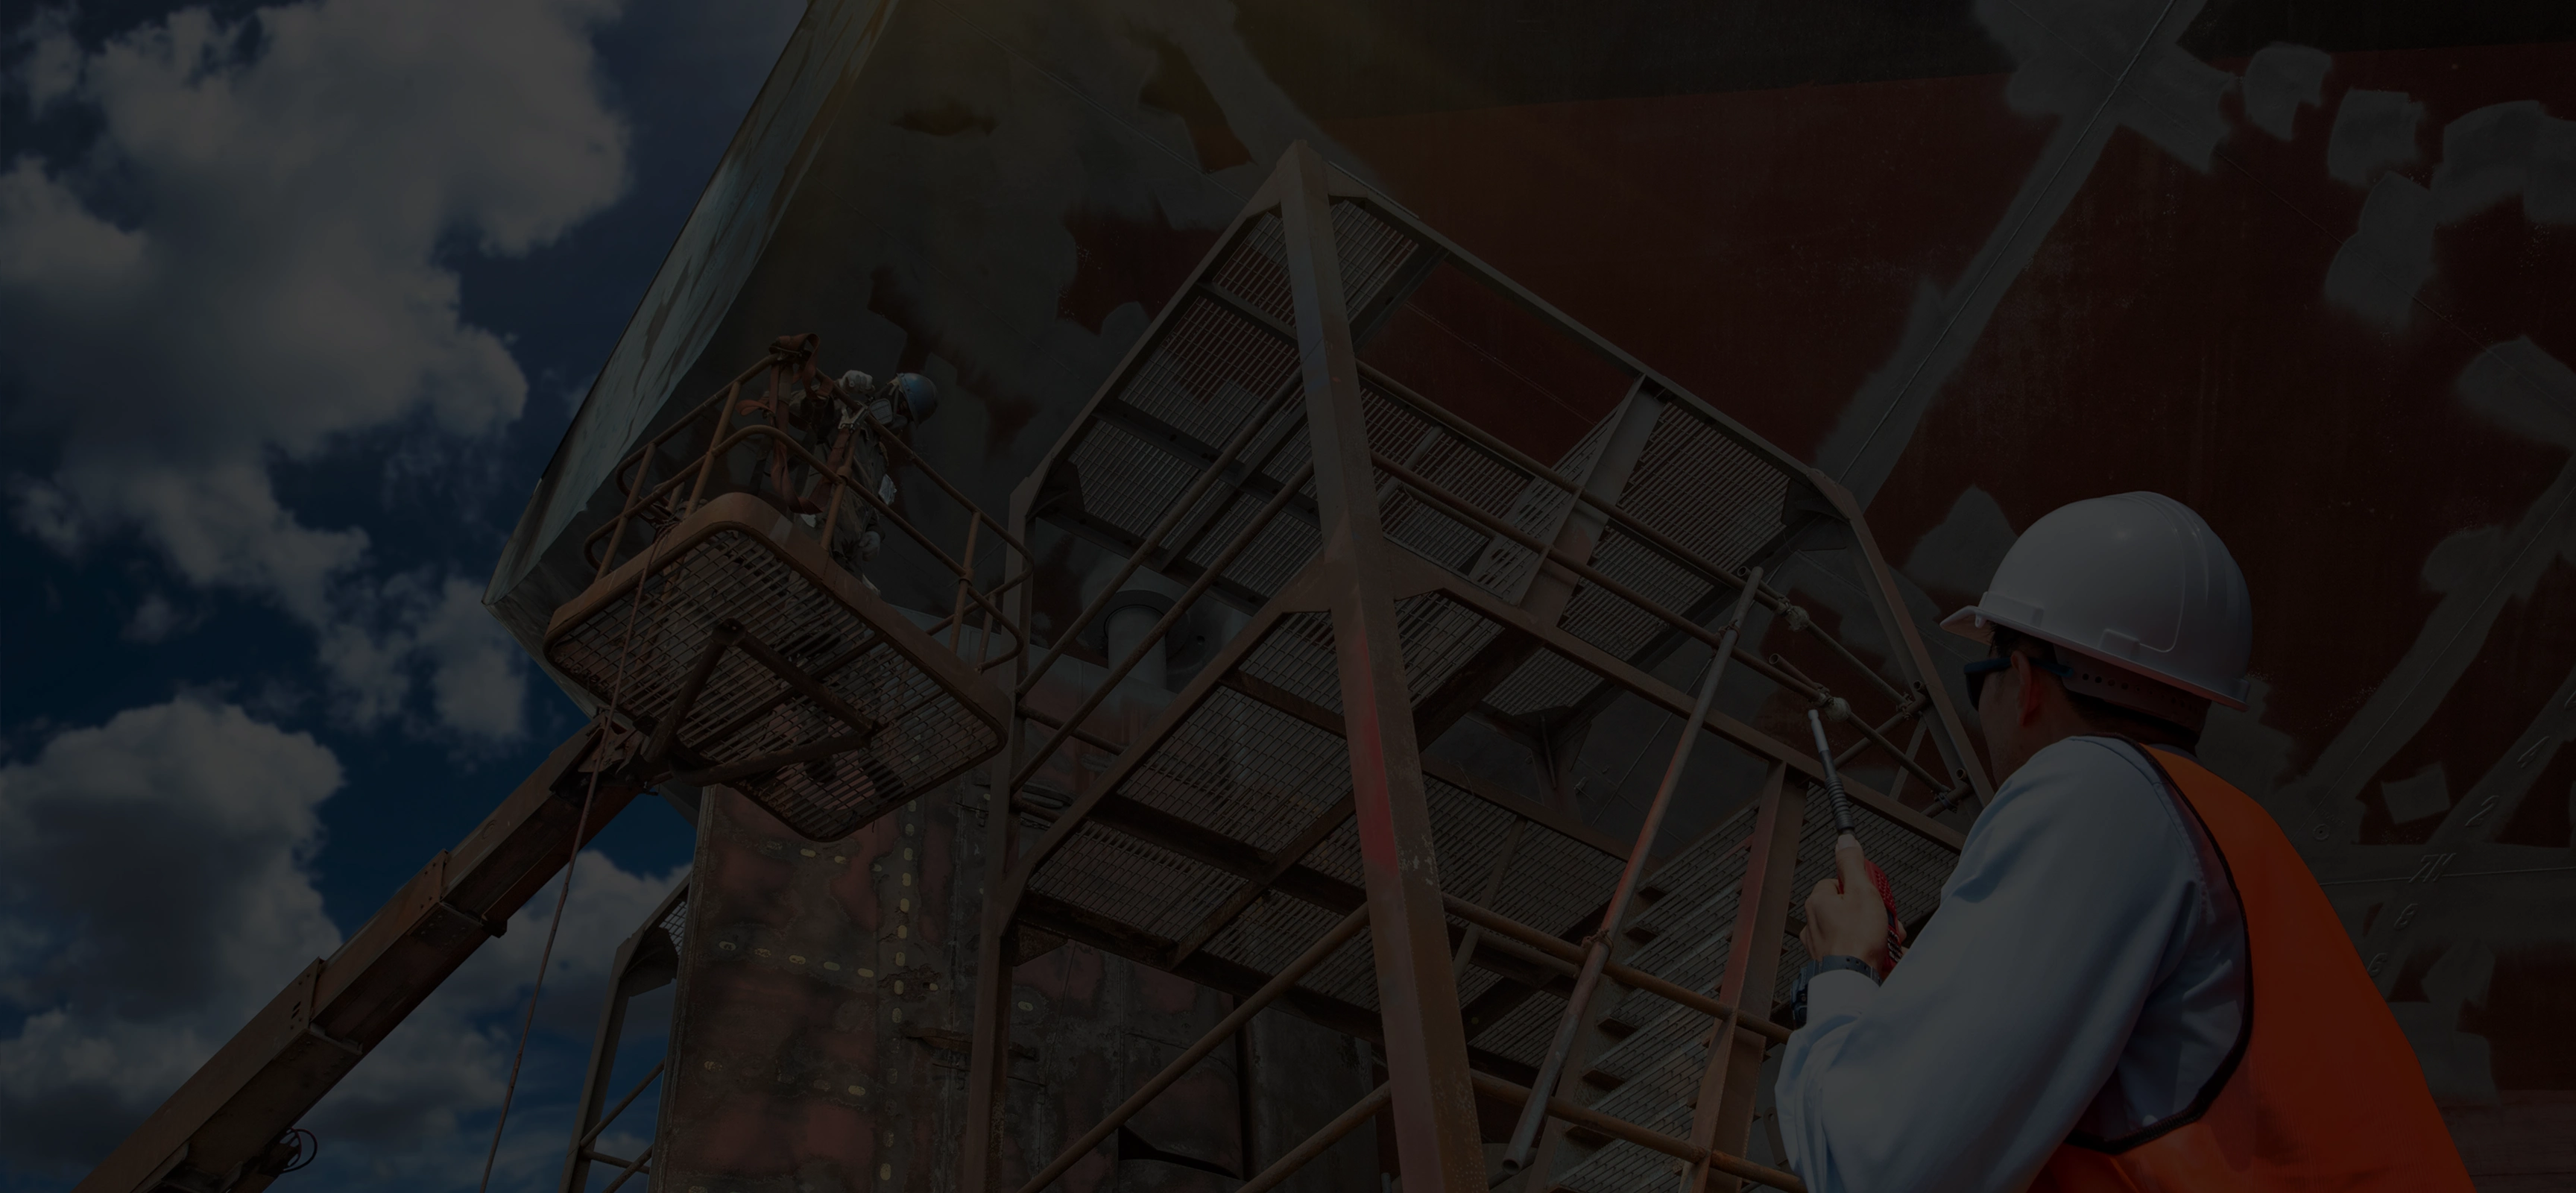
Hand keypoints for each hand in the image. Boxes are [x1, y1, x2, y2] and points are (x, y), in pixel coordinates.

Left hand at [1798, 836, 1889, 972]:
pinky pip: (1856, 949)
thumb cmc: (1856, 941)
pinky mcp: (1833, 960)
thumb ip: (1853, 864)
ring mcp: (1822, 944)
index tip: (1875, 894)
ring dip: (1877, 933)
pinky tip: (1883, 955)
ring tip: (1888, 941)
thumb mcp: (1862, 892)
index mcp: (1818, 902)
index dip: (1861, 887)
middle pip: (1851, 907)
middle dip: (1874, 913)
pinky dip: (1870, 950)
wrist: (1853, 981)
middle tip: (1886, 921)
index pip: (1840, 882)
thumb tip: (1846, 842)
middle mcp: (1815, 922)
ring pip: (1855, 929)